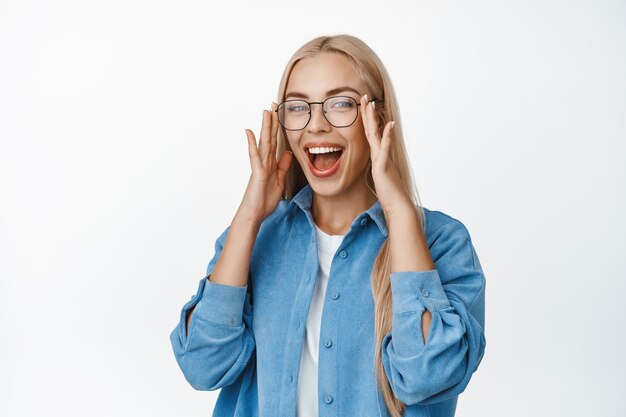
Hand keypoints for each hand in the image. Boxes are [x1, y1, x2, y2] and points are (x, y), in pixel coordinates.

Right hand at [236, 102, 292, 224]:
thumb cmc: (264, 201)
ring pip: (263, 143)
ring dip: (264, 127)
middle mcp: (264, 162)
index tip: (279, 114)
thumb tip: (287, 153)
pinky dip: (252, 144)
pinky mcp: (257, 173)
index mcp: (271, 164)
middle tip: (273, 104)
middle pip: (269, 138)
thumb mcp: (280, 181)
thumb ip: (283, 167)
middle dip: (272, 121)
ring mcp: (260, 166)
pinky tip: (249, 132)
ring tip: (265, 111)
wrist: (254, 214)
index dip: (278, 128)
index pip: (275, 142)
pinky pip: (254, 156)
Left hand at [360, 94, 412, 219]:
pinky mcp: (383, 167)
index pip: (371, 135)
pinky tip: (388, 125)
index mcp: (378, 156)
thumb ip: (378, 168)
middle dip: (368, 113)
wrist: (398, 206)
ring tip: (372, 104)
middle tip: (365, 97)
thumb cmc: (389, 194)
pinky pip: (384, 149)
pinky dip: (386, 136)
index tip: (363, 107)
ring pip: (377, 135)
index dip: (367, 121)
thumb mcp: (379, 178)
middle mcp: (381, 155)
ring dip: (374, 119)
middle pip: (373, 130)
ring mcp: (383, 159)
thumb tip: (375, 164)